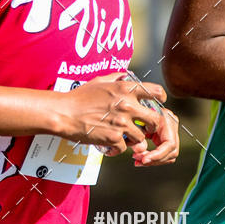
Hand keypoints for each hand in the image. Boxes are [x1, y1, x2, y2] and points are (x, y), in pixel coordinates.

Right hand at [53, 73, 167, 156]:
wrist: (64, 113)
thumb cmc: (79, 97)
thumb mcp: (99, 81)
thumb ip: (116, 78)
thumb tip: (126, 76)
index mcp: (125, 89)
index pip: (156, 92)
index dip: (160, 99)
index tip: (158, 103)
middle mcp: (127, 106)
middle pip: (155, 119)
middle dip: (152, 125)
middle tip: (145, 127)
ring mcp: (121, 123)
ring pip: (141, 137)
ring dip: (134, 138)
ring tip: (124, 136)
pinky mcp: (113, 138)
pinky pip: (125, 147)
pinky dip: (118, 147)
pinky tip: (110, 144)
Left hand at [131, 106, 179, 166]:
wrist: (133, 100)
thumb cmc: (133, 108)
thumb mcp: (134, 121)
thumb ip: (137, 136)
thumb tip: (139, 151)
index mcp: (167, 119)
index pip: (170, 144)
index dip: (157, 155)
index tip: (145, 160)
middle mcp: (171, 125)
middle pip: (171, 152)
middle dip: (155, 160)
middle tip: (139, 160)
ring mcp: (170, 131)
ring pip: (169, 155)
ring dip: (153, 161)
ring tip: (138, 160)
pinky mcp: (165, 135)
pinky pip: (163, 152)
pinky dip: (152, 157)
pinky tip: (141, 158)